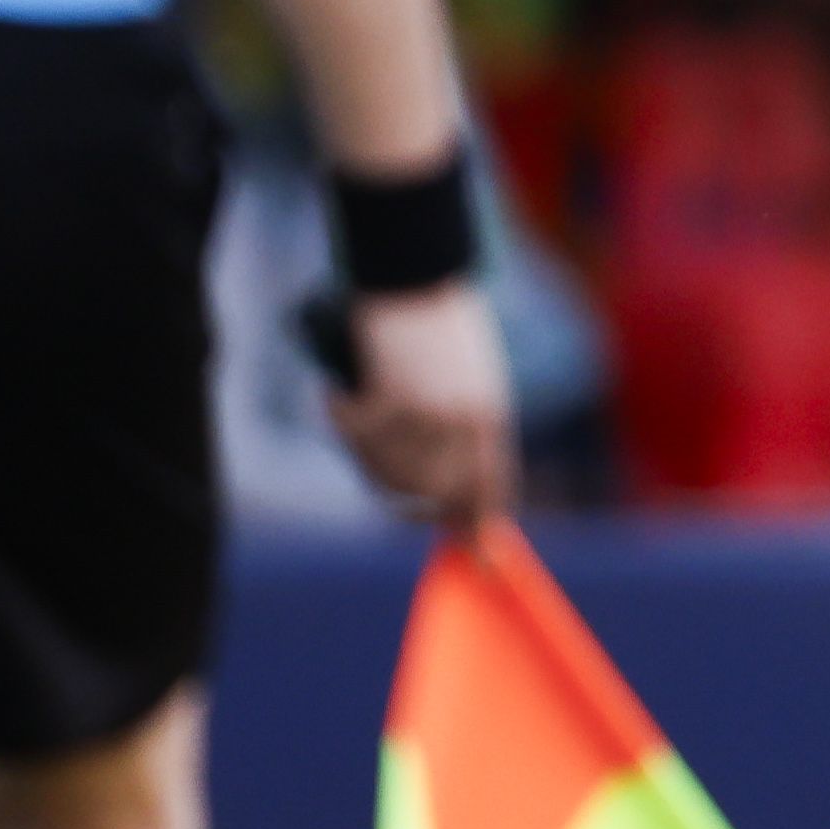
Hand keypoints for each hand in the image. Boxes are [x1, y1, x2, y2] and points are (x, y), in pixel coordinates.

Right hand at [334, 280, 517, 526]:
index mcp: (493, 415)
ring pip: (389, 472)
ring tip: (358, 420)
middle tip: (387, 491)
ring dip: (367, 453)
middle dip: (409, 504)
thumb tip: (448, 483)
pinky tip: (336, 393)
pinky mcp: (392, 399)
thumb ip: (467, 427)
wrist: (418, 271)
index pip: (493, 488)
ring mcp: (430, 413)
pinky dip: (340, 415)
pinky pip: (356, 436)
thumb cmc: (442, 319)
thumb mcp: (473, 375)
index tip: (477, 557)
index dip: (482, 528)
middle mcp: (467, 423)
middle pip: (433, 495)